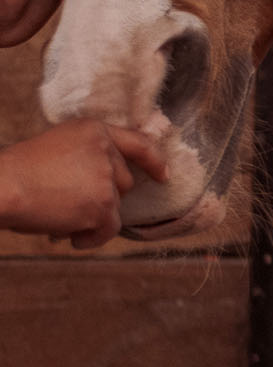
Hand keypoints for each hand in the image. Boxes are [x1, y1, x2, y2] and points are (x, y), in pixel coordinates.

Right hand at [0, 120, 169, 247]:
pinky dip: (92, 237)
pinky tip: (72, 237)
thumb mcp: (57, 147)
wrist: (1, 186)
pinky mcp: (103, 205)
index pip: (138, 142)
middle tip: (67, 202)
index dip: (153, 161)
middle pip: (123, 182)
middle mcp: (106, 150)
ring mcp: (106, 178)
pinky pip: (109, 229)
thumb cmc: (18, 172)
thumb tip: (109, 184)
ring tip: (58, 216)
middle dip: (102, 196)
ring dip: (91, 217)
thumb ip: (86, 156)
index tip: (163, 176)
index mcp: (93, 130)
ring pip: (114, 207)